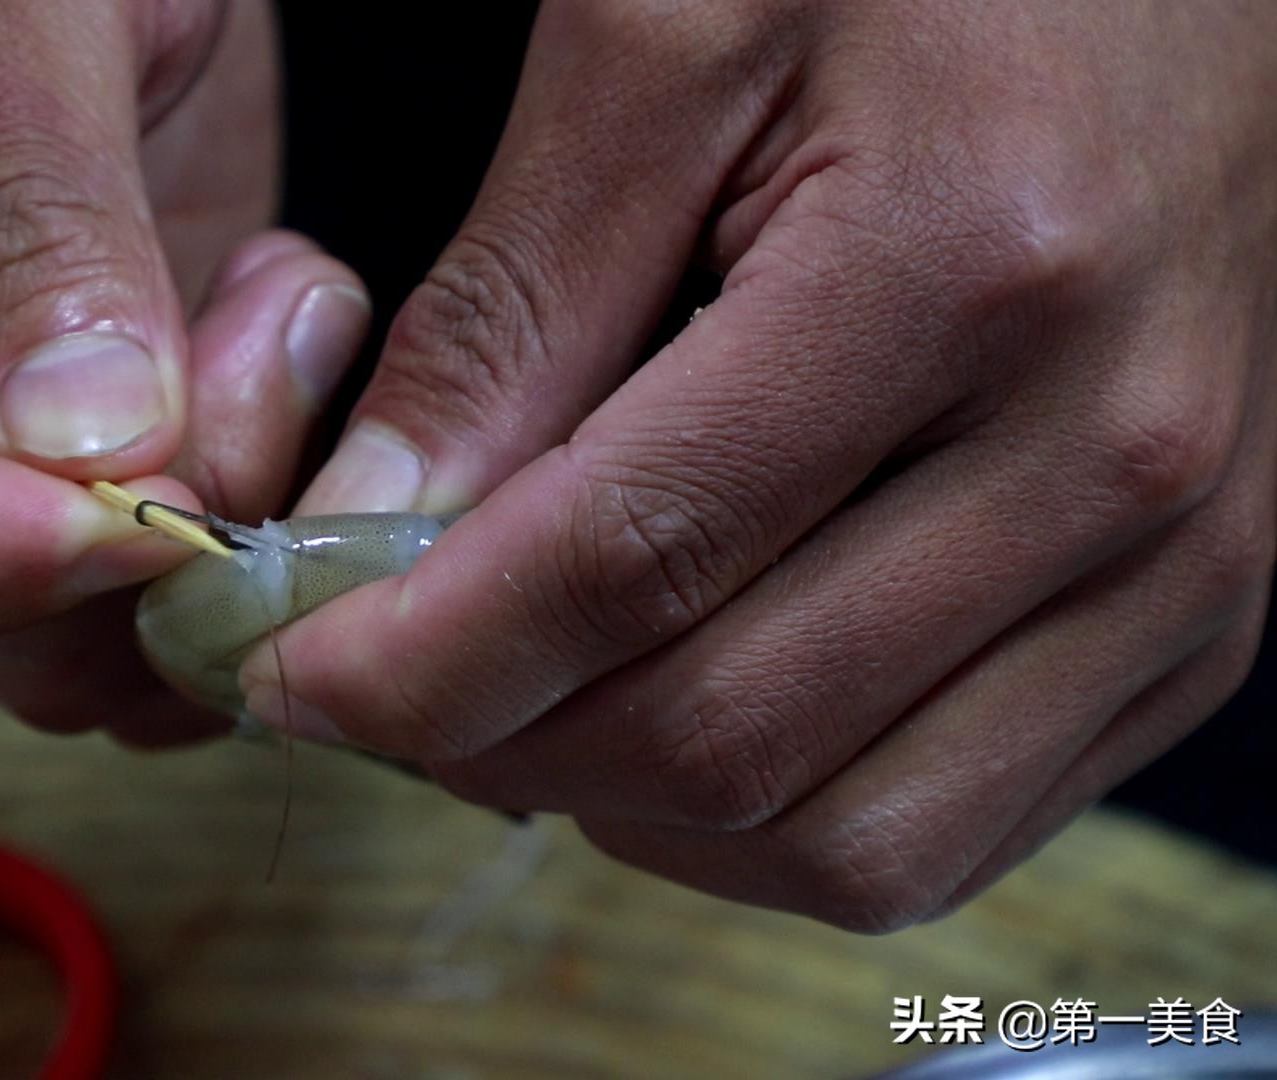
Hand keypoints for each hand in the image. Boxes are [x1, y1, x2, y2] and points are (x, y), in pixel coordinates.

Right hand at [0, 1, 367, 738]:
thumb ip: (36, 203)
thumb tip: (82, 448)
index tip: (135, 508)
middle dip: (116, 533)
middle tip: (251, 355)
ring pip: (49, 616)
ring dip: (208, 512)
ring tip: (279, 313)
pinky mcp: (76, 420)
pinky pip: (151, 560)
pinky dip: (256, 488)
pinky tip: (284, 326)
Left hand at [245, 0, 1276, 928]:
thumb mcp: (664, 41)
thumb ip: (511, 304)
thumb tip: (363, 529)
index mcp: (962, 266)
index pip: (626, 564)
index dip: (417, 659)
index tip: (284, 672)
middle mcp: (1112, 449)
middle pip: (729, 738)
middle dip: (498, 745)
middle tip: (380, 683)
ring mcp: (1184, 560)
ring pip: (849, 843)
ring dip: (636, 810)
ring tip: (527, 700)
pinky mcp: (1197, 617)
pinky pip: (955, 825)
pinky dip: (781, 823)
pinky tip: (686, 705)